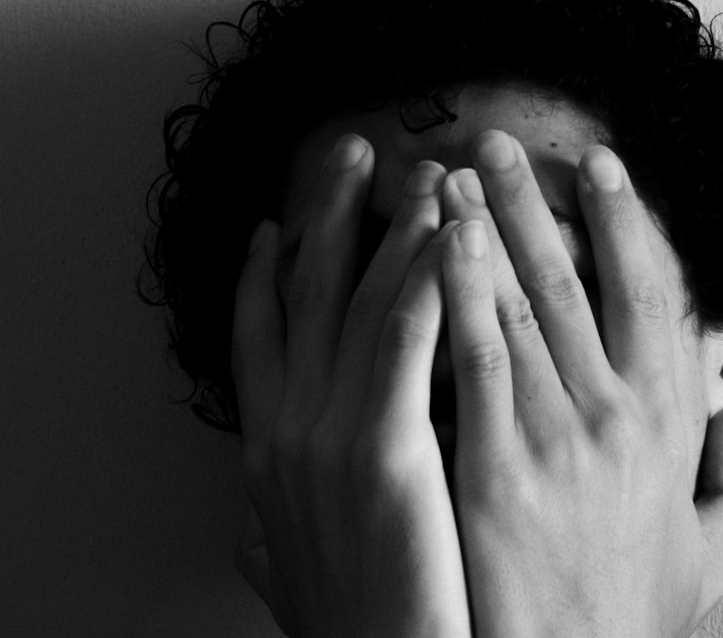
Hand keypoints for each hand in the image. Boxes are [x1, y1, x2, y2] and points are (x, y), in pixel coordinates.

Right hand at [231, 135, 469, 636]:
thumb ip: (269, 533)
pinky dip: (432, 278)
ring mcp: (328, 436)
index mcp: (269, 450)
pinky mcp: (383, 452)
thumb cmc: (349, 628)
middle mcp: (287, 428)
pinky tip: (458, 232)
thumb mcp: (290, 570)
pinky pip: (409, 341)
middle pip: (307, 293)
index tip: (283, 221)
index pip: (259, 336)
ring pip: (364, 303)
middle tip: (355, 150)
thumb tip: (248, 527)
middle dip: (331, 213)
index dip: (267, 272)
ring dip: (396, 228)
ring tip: (428, 173)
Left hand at [438, 131, 722, 636]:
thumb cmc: (632, 610)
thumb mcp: (706, 545)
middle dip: (535, 202)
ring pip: (522, 305)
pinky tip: (439, 247)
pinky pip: (477, 360)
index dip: (625, 221)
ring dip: (487, 229)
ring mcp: (558, 435)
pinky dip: (460, 295)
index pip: (650, 292)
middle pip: (576, 279)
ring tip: (455, 175)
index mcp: (667, 419)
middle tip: (503, 144)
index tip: (600, 169)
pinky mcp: (497, 467)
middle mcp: (619, 412)